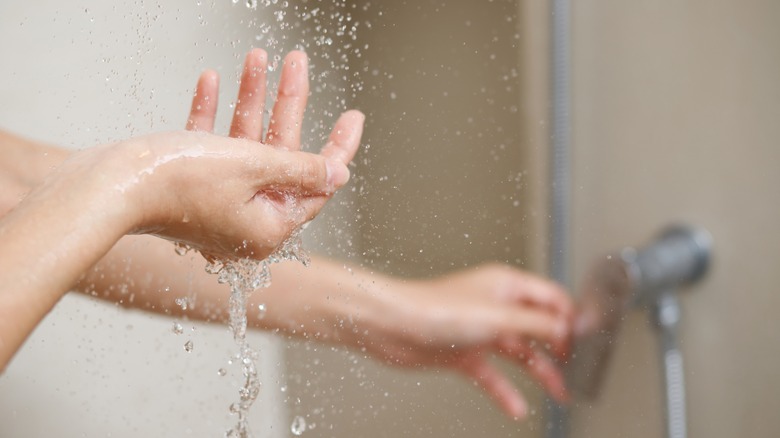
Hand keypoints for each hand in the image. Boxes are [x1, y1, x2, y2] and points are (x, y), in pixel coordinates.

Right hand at [176, 48, 363, 259]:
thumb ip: (301, 168)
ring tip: (258, 56)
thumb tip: (338, 174)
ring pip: (244, 144)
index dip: (336, 147)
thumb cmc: (178, 181)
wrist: (106, 186)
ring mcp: (215, 203)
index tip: (352, 116)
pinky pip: (209, 146)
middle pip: (279, 155)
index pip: (317, 185)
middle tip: (297, 62)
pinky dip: (213, 115)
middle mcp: (245, 220)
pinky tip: (212, 81)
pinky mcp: (187, 186)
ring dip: (249, 99)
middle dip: (286, 104)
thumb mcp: (254, 168)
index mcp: (269, 228)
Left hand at [362, 264, 572, 418]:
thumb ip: (538, 323)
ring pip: (519, 353)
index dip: (570, 318)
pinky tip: (516, 406)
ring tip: (559, 392)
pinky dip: (506, 391)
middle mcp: (495, 306)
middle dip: (559, 348)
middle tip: (576, 369)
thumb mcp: (499, 316)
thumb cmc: (435, 309)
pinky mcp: (463, 353)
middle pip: (538, 327)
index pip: (551, 298)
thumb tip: (569, 328)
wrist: (392, 327)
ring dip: (539, 373)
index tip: (586, 340)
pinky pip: (493, 375)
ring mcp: (479, 331)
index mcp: (506, 285)